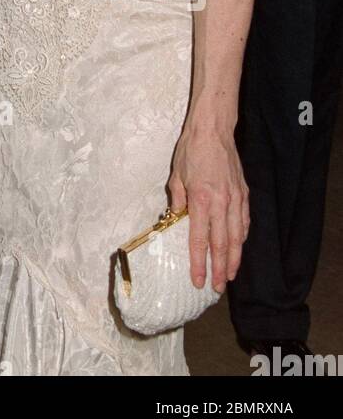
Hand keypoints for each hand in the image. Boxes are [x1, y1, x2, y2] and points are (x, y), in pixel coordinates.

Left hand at [168, 123, 249, 293]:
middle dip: (219, 269)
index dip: (198, 263)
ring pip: (237, 237)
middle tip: (216, 288)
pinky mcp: (244, 194)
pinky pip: (244, 222)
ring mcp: (235, 199)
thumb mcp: (176, 176)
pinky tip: (238, 248)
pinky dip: (241, 238)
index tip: (197, 280)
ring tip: (229, 276)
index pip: (199, 240)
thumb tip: (175, 220)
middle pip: (221, 245)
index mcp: (200, 199)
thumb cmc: (191, 150)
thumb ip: (177, 201)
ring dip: (233, 259)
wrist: (213, 130)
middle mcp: (220, 203)